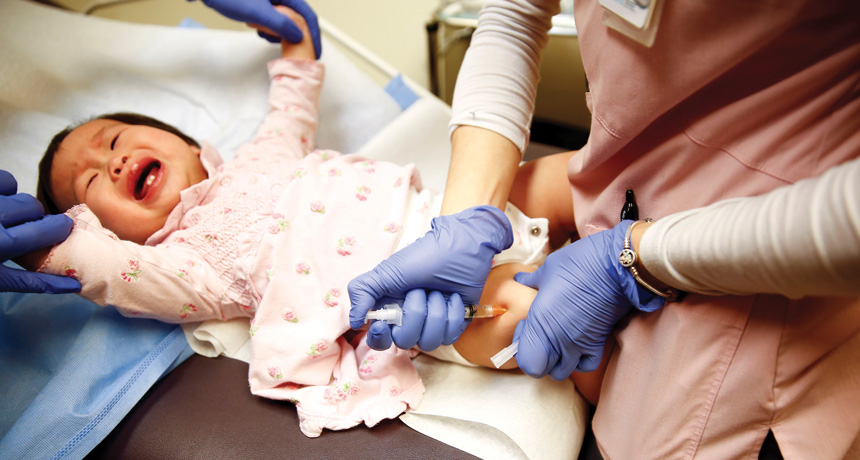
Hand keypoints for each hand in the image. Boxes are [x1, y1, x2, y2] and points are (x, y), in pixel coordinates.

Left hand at [0, 170, 79, 293]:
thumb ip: (34, 282)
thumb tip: (74, 285)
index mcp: (3, 243)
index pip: (50, 228)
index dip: (60, 227)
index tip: (64, 227)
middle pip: (33, 208)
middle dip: (31, 219)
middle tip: (20, 230)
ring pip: (18, 193)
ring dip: (16, 205)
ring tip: (3, 218)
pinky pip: (4, 180)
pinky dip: (4, 189)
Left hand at [193, 0, 321, 58]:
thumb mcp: (257, 12)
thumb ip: (281, 24)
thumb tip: (300, 36)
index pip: (307, 15)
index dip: (313, 35)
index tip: (315, 52)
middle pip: (298, 19)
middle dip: (293, 35)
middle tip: (291, 50)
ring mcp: (271, 0)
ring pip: (285, 21)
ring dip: (278, 33)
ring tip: (266, 35)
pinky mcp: (261, 4)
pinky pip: (273, 20)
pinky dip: (269, 29)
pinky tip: (258, 30)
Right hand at [349, 205, 512, 349]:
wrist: (462, 248)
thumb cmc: (424, 256)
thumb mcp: (386, 271)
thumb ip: (363, 292)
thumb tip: (354, 322)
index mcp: (390, 308)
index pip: (379, 339)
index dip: (379, 338)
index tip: (384, 324)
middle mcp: (409, 319)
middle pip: (404, 342)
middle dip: (414, 316)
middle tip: (420, 292)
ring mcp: (432, 323)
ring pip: (429, 341)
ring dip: (435, 314)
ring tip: (438, 292)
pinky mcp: (453, 324)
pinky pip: (450, 336)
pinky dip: (452, 315)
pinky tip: (454, 297)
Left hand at [512, 220, 664, 378]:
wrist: (616, 266)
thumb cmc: (578, 264)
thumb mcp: (547, 269)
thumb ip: (531, 281)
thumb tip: (521, 279)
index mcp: (541, 324)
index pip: (526, 362)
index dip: (521, 349)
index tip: (526, 327)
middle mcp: (559, 341)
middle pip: (541, 370)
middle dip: (536, 356)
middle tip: (539, 333)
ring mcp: (579, 345)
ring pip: (562, 371)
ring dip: (556, 360)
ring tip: (557, 339)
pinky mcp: (598, 343)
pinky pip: (586, 365)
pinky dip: (580, 361)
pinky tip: (577, 343)